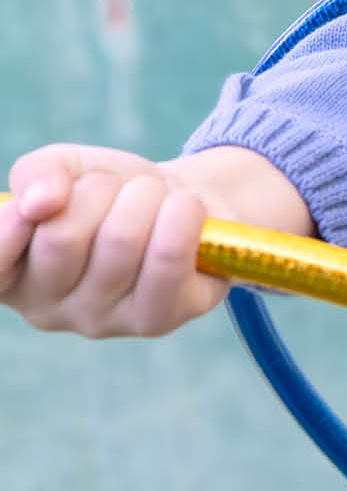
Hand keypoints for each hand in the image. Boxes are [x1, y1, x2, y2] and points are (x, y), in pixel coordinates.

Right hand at [0, 143, 310, 338]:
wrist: (182, 203)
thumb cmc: (111, 193)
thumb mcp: (66, 168)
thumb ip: (38, 174)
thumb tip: (41, 202)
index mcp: (13, 275)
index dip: (10, 228)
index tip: (38, 204)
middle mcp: (48, 309)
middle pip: (63, 234)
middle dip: (99, 190)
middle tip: (117, 187)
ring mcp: (102, 321)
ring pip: (121, 239)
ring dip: (144, 196)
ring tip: (153, 197)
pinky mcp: (155, 321)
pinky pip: (168, 259)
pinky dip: (181, 216)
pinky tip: (184, 210)